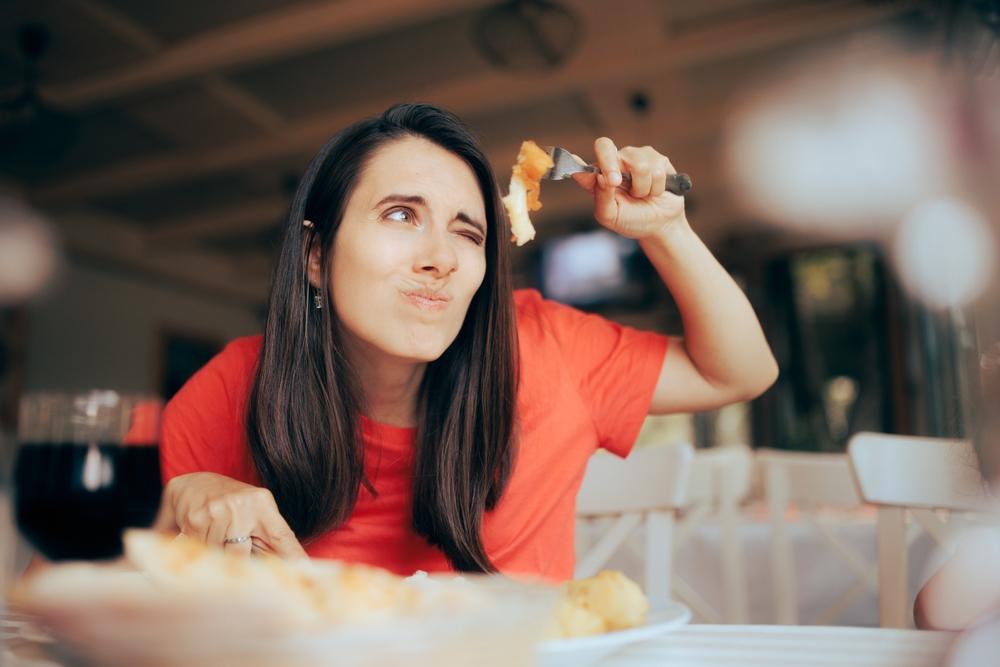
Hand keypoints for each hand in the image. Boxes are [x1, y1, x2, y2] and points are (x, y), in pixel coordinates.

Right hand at [154, 472, 306, 558]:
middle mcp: (241, 506)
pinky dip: (200, 550)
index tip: (307, 573)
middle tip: (232, 549)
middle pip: (243, 556)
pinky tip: (201, 534)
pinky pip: (200, 551)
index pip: (282, 537)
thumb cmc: (231, 504)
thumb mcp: (256, 512)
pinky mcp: (195, 520)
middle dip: (238, 560)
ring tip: (215, 535)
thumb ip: (271, 539)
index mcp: (262, 504)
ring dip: (216, 554)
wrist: (194, 484)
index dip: (294, 557)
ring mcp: (217, 512)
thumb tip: (296, 567)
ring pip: (219, 556)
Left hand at [572, 138, 686, 238]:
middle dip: (611, 164)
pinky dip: (657, 187)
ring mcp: (635, 158)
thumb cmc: (632, 220)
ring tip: (642, 195)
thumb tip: (600, 176)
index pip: (582, 166)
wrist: (660, 225)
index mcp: (597, 178)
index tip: (572, 161)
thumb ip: (602, 197)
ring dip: (642, 187)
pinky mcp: (657, 159)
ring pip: (639, 164)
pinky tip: (654, 191)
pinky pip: (657, 168)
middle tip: (616, 183)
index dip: (574, 162)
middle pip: (604, 145)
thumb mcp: (611, 216)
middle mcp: (614, 163)